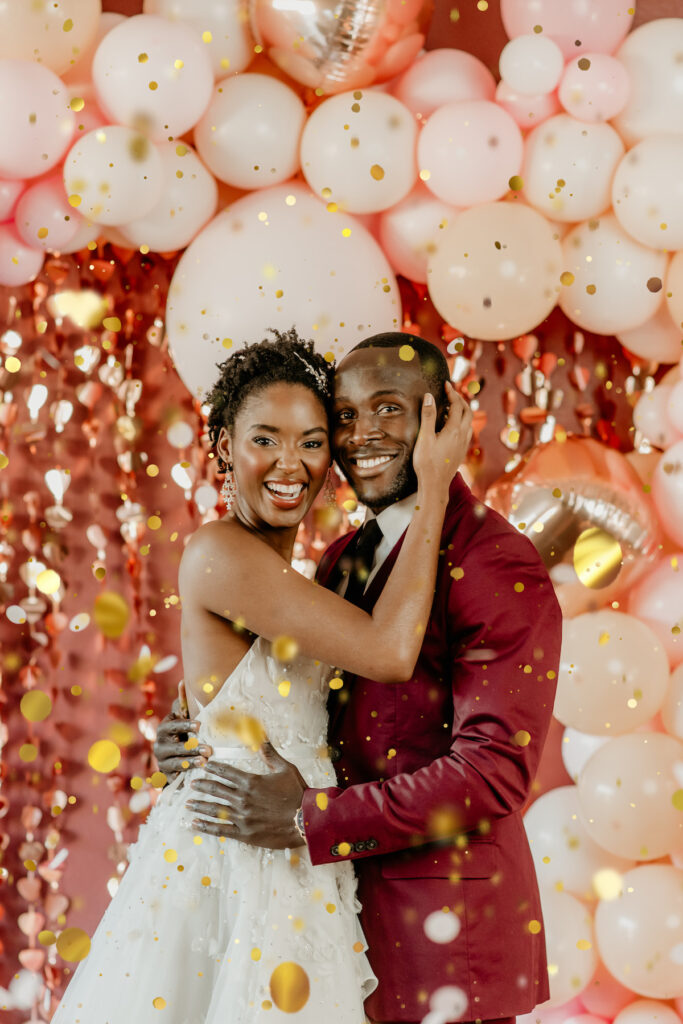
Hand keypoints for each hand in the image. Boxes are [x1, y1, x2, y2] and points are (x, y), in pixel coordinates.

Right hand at [152, 682, 212, 777]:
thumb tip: (183, 681)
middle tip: (208, 749)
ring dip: (191, 762)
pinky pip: (175, 776)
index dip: (185, 725)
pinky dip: (185, 775)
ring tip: (205, 762)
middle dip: (192, 748)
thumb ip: (182, 703)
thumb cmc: (182, 733)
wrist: (173, 759)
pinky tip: (196, 776)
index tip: (200, 725)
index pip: (172, 726)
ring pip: (176, 762)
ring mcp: (162, 761)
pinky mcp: (166, 775)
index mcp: (164, 728)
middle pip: (175, 746)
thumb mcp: (182, 719)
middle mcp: (159, 745)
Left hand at [185, 742, 306, 849]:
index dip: (214, 768)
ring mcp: (242, 817)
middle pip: (217, 790)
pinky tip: (195, 823)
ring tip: (188, 803)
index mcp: (251, 782)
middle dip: (203, 785)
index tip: (205, 765)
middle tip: (191, 783)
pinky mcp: (244, 833)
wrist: (306, 820)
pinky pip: (220, 829)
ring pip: (215, 809)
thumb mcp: (286, 769)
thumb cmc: (297, 793)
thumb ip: (270, 754)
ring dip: (200, 805)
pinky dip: (206, 826)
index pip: (227, 772)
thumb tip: (262, 737)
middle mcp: (243, 799)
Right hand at [413, 382, 471, 496]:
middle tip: (450, 393)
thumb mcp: (424, 437)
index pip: (457, 405)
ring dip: (463, 411)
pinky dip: (462, 422)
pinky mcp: (462, 451)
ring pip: (469, 422)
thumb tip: (430, 396)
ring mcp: (464, 444)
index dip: (452, 392)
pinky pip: (467, 431)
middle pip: (468, 411)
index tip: (446, 384)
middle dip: (460, 399)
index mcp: (454, 430)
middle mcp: (462, 436)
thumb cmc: (427, 463)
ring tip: (450, 407)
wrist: (435, 485)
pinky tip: (452, 427)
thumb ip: (428, 416)